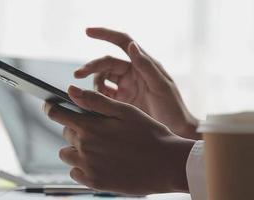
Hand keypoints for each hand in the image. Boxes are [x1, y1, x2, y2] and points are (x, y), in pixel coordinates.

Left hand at [43, 86, 194, 194]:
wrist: (166, 165)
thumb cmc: (149, 134)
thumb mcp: (124, 111)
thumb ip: (95, 101)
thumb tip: (71, 91)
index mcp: (90, 127)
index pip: (57, 114)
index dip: (52, 108)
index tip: (49, 107)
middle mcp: (84, 148)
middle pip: (66, 133)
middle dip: (76, 128)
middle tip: (98, 130)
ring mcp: (88, 167)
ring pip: (67, 154)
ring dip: (77, 148)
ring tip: (99, 148)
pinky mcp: (95, 183)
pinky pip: (75, 173)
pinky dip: (82, 166)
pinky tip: (100, 163)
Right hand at [75, 28, 199, 138]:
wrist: (175, 131)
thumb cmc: (173, 107)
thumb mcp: (161, 86)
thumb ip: (146, 66)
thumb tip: (131, 45)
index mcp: (143, 64)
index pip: (122, 42)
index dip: (105, 34)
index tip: (87, 31)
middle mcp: (132, 72)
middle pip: (107, 63)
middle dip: (91, 66)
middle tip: (77, 74)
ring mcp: (126, 86)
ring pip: (103, 78)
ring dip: (94, 84)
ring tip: (93, 96)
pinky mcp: (121, 101)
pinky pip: (104, 95)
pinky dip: (97, 96)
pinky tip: (95, 103)